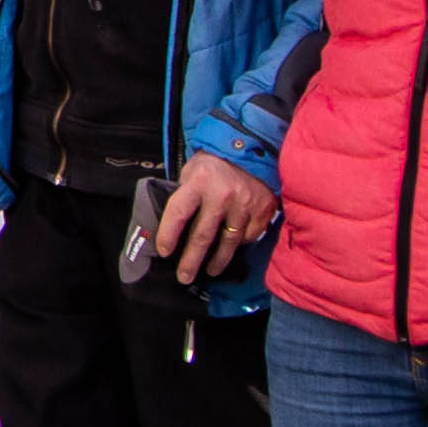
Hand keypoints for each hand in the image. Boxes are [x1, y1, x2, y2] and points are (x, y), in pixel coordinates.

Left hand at [151, 157, 279, 281]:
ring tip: (210, 269)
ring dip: (218, 260)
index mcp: (199, 181)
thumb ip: (184, 197)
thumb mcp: (191, 173)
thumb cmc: (214, 167)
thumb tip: (172, 230)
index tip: (164, 252)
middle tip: (184, 277)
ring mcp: (245, 202)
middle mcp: (222, 193)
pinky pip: (249, 236)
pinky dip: (241, 242)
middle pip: (203, 236)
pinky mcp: (263, 209)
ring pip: (228, 242)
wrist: (250, 150)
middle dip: (191, 260)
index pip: (178, 213)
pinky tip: (233, 245)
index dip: (168, 234)